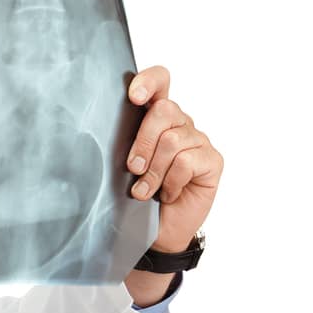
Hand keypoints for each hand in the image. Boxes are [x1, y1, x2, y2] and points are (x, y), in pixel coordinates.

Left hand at [125, 65, 222, 250]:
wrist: (156, 230)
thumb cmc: (137, 194)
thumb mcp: (122, 165)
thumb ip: (120, 141)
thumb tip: (100, 126)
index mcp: (156, 117)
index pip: (161, 82)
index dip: (149, 82)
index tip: (133, 97)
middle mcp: (180, 123)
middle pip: (164, 110)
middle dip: (142, 141)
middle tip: (132, 168)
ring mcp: (198, 140)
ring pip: (173, 140)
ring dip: (153, 170)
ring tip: (144, 191)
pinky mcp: (212, 160)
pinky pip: (187, 161)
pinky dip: (171, 182)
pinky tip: (167, 194)